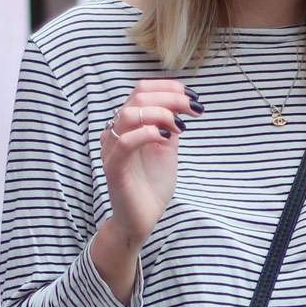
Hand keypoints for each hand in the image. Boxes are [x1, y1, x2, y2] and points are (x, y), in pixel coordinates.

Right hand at [99, 77, 200, 248]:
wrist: (141, 219)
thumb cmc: (151, 185)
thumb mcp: (167, 148)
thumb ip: (168, 126)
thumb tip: (180, 105)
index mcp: (128, 124)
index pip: (141, 90)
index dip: (168, 87)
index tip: (192, 97)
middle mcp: (116, 131)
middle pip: (138, 96)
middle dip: (171, 97)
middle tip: (193, 108)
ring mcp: (112, 148)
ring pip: (129, 113)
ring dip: (161, 113)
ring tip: (180, 126)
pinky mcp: (114, 167)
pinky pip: (125, 142)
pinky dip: (148, 133)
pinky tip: (165, 138)